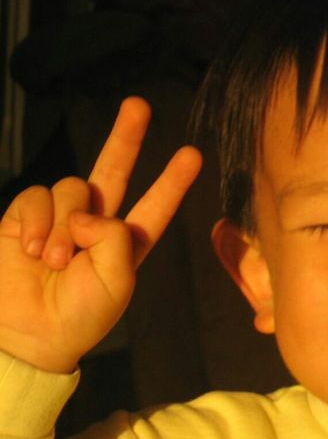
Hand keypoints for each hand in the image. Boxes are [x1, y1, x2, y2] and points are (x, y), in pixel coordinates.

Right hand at [0, 97, 201, 372]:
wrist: (28, 333)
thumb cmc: (80, 315)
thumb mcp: (116, 281)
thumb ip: (115, 237)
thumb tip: (88, 211)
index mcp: (126, 242)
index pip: (155, 205)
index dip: (172, 182)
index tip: (192, 154)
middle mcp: (95, 223)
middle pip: (114, 170)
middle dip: (126, 138)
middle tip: (139, 105)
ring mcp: (60, 217)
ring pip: (71, 187)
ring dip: (63, 224)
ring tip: (54, 260)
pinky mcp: (24, 216)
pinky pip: (36, 196)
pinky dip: (35, 221)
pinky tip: (30, 249)